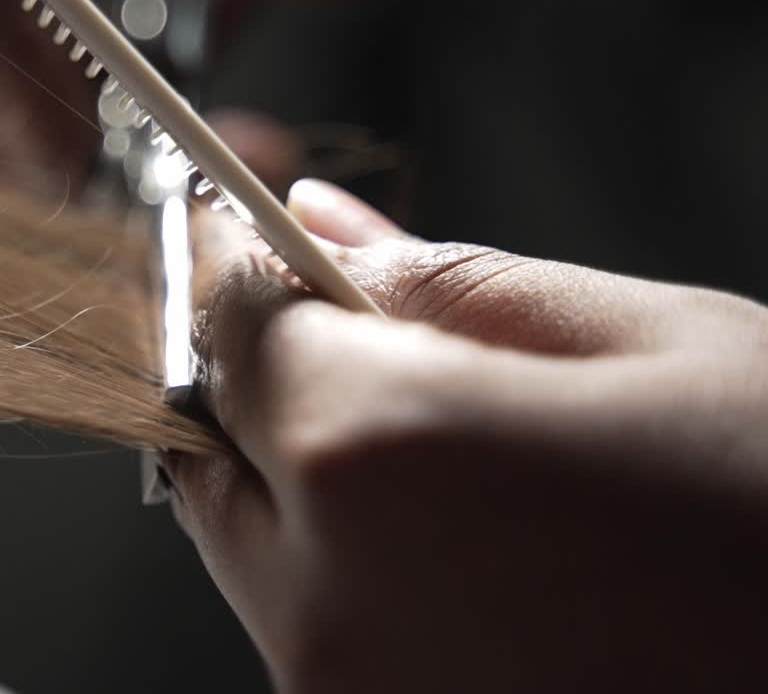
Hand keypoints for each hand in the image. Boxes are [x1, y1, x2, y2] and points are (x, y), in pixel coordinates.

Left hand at [166, 179, 767, 692]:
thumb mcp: (644, 340)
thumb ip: (442, 281)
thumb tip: (317, 232)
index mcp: (377, 452)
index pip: (227, 328)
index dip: (248, 281)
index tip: (277, 264)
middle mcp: (325, 600)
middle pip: (217, 452)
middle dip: (276, 394)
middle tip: (377, 361)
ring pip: (256, 550)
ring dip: (315, 489)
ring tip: (470, 474)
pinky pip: (313, 630)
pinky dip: (355, 576)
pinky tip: (477, 557)